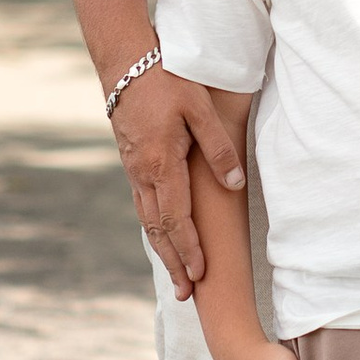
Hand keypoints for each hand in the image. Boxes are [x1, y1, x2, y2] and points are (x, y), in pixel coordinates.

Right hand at [110, 63, 243, 293]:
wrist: (124, 63)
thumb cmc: (166, 80)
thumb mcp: (199, 109)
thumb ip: (218, 148)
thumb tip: (235, 183)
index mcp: (161, 165)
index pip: (177, 219)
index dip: (190, 249)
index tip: (201, 274)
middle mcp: (143, 174)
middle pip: (159, 230)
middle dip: (174, 263)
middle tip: (187, 295)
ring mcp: (133, 170)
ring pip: (148, 220)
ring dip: (163, 250)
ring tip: (176, 276)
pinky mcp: (131, 163)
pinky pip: (142, 204)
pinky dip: (154, 228)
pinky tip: (162, 237)